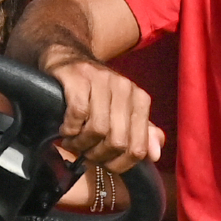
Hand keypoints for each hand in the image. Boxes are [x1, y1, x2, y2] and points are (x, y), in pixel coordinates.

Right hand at [43, 51, 163, 172]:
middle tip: (85, 152)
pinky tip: (65, 129)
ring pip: (98, 129)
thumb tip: (155, 154)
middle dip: (97, 155)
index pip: (138, 148)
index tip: (103, 162)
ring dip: (81, 143)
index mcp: (140, 100)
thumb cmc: (96, 93)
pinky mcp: (79, 77)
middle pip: (117, 141)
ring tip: (73, 142)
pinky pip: (79, 113)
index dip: (119, 163)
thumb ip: (142, 134)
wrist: (68, 57)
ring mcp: (102, 81)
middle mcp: (125, 88)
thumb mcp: (122, 113)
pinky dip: (70, 128)